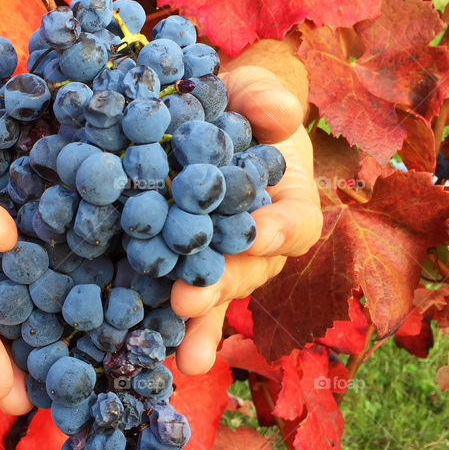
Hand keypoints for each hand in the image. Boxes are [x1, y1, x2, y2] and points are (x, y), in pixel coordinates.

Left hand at [170, 39, 322, 375]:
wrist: (207, 121)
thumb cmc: (239, 106)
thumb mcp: (256, 93)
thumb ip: (268, 100)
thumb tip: (277, 113)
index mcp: (287, 207)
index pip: (293, 224)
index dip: (277, 230)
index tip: (257, 231)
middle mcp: (257, 246)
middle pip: (246, 272)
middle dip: (218, 286)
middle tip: (189, 300)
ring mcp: (220, 264)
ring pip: (213, 297)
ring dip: (195, 323)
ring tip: (180, 355)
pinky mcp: (180, 269)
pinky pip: (177, 301)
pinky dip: (168, 329)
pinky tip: (155, 355)